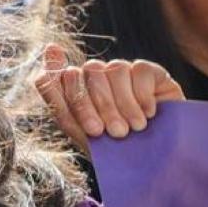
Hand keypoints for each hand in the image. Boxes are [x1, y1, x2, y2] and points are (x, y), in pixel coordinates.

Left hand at [35, 43, 184, 152]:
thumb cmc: (115, 148)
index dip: (71, 99)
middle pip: (87, 72)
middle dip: (100, 107)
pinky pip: (139, 70)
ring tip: (134, 128)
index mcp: (72, 91)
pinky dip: (142, 95)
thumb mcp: (84, 134)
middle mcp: (94, 76)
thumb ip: (61, 99)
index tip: (91, 129)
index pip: (56, 77)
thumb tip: (51, 47)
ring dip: (123, 103)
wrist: (156, 159)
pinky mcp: (148, 70)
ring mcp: (120, 71)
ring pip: (114, 69)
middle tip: (114, 133)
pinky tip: (148, 114)